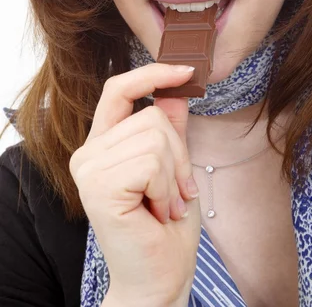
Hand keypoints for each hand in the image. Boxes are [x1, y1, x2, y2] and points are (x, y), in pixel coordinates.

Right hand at [69, 63, 200, 305]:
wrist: (160, 277)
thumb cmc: (166, 226)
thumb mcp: (174, 165)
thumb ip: (170, 127)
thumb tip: (177, 88)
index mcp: (103, 144)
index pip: (119, 89)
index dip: (152, 74)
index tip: (186, 70)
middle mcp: (88, 152)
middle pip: (151, 116)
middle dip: (178, 154)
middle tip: (175, 191)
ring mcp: (88, 168)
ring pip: (154, 136)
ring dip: (174, 175)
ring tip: (165, 204)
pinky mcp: (98, 185)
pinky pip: (152, 161)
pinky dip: (167, 187)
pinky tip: (158, 212)